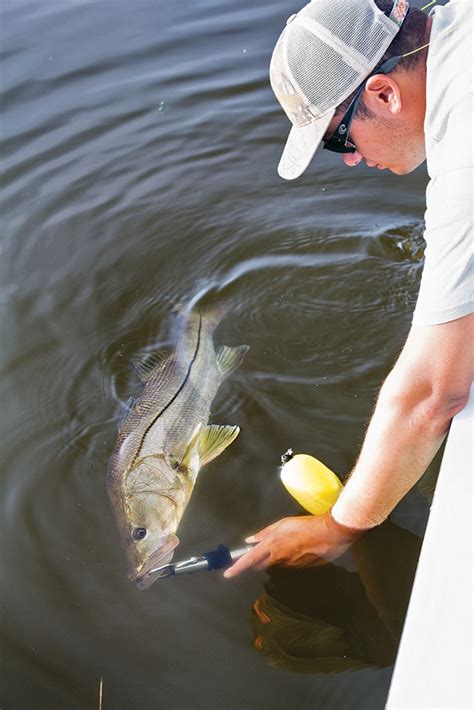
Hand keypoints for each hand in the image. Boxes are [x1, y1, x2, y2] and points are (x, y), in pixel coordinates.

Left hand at [224, 513, 363, 577]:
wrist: (330, 534)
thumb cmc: (306, 525)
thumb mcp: (282, 524)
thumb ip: (265, 533)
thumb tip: (250, 540)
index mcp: (272, 546)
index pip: (249, 560)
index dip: (237, 568)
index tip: (227, 573)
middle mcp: (279, 559)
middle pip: (260, 565)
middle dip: (253, 562)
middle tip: (253, 554)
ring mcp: (290, 566)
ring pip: (274, 564)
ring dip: (273, 557)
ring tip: (284, 543)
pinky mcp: (300, 569)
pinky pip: (288, 564)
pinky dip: (286, 557)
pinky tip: (296, 547)